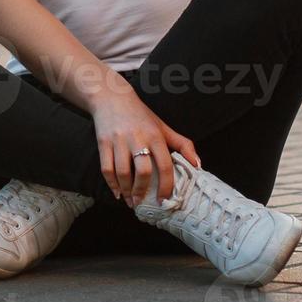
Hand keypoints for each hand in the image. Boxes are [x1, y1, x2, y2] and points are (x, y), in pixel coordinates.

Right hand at [90, 91, 200, 208]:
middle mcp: (138, 138)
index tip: (164, 199)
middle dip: (143, 191)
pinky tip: (117, 192)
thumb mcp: (163, 127)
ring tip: (131, 201)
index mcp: (155, 135)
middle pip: (143, 171)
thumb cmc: (141, 116)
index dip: (166, 185)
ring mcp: (119, 141)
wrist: (112, 97)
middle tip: (142, 203)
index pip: (165, 165)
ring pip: (123, 173)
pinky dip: (111, 184)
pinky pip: (106, 168)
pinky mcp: (103, 143)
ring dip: (127, 191)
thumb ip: (182, 144)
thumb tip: (198, 165)